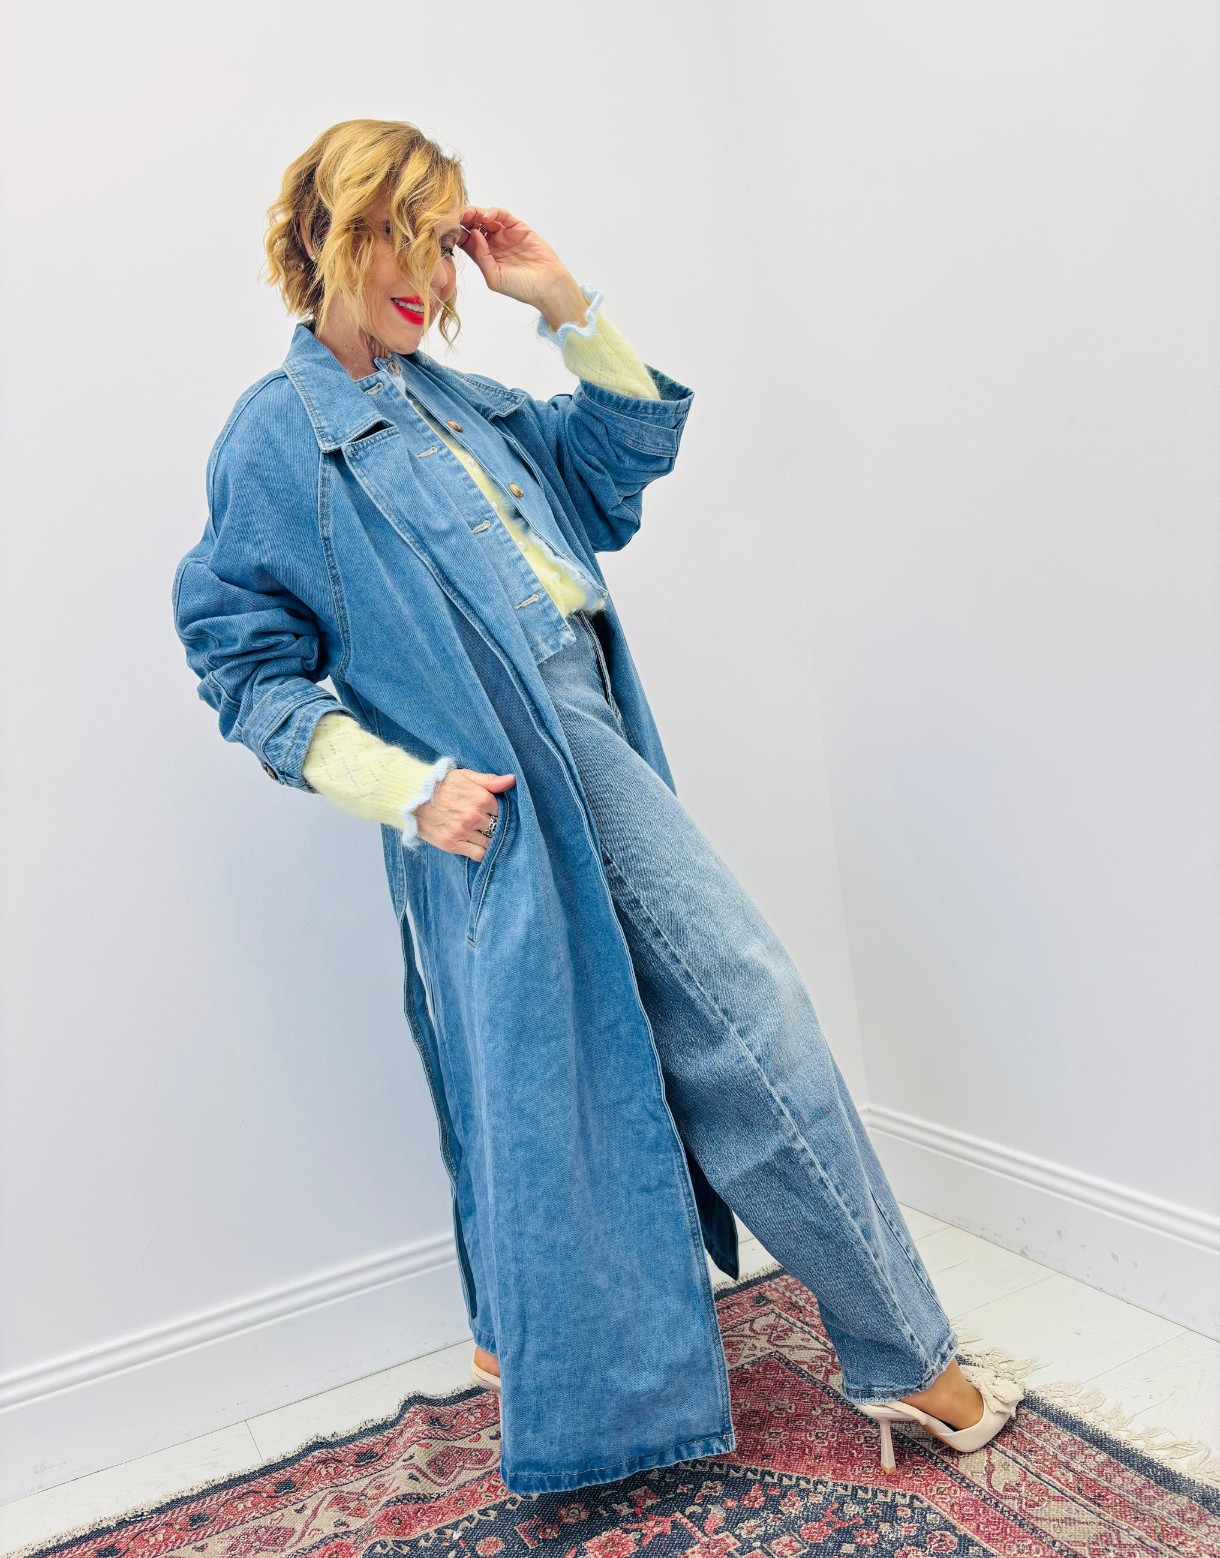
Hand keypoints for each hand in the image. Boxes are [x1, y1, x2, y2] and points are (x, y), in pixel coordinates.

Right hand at [415, 767, 516, 861]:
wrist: (410, 795)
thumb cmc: (440, 784)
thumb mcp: (465, 776)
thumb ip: (490, 780)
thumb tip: (512, 780)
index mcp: (481, 798)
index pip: (503, 812)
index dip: (499, 815)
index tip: (494, 815)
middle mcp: (474, 816)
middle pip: (497, 829)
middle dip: (495, 828)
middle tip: (489, 827)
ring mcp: (463, 831)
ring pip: (489, 843)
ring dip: (489, 841)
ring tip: (483, 836)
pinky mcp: (451, 844)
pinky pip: (477, 854)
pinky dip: (481, 852)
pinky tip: (478, 846)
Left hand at [458, 205, 587, 329]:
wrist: (547, 285)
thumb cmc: (521, 288)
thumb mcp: (493, 278)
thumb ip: (481, 257)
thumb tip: (472, 234)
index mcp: (484, 257)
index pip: (465, 240)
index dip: (457, 232)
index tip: (449, 228)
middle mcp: (493, 244)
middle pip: (473, 225)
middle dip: (464, 219)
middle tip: (458, 216)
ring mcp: (505, 234)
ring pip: (486, 218)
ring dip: (476, 213)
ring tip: (471, 215)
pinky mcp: (518, 227)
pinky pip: (503, 215)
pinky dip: (494, 212)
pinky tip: (488, 217)